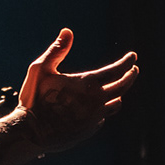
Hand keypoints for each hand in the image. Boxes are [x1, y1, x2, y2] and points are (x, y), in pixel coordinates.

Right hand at [16, 28, 138, 154]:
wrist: (30, 133)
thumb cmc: (34, 99)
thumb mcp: (41, 69)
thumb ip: (57, 50)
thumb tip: (68, 31)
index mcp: (88, 84)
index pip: (116, 70)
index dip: (127, 62)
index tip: (133, 57)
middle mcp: (96, 101)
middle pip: (123, 87)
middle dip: (130, 76)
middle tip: (134, 70)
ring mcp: (94, 118)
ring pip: (116, 104)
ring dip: (119, 95)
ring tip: (118, 90)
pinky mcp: (89, 131)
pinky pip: (102, 118)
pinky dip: (103, 110)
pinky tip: (99, 108)